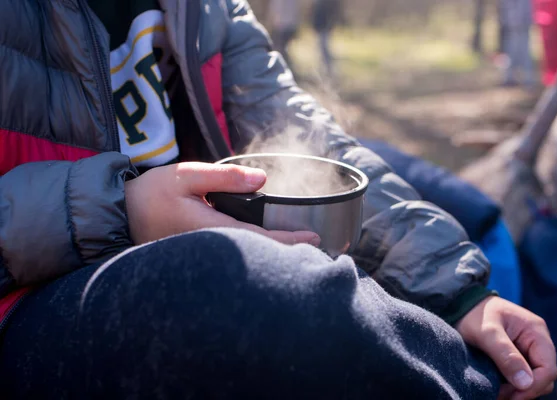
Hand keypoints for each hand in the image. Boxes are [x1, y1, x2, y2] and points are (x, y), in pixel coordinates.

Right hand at [125, 162, 320, 245]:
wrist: (119, 216)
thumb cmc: (150, 195)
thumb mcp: (185, 175)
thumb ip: (224, 176)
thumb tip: (261, 180)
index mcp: (210, 228)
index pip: (258, 238)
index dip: (289, 241)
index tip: (314, 239)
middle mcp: (210, 249)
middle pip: (257, 254)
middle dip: (286, 253)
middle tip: (315, 247)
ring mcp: (204, 256)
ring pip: (247, 257)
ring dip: (272, 253)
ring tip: (298, 246)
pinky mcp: (199, 256)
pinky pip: (233, 256)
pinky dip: (254, 251)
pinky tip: (266, 246)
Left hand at [456, 296, 556, 399]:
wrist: (461, 305)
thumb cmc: (474, 314)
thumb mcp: (486, 332)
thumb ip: (505, 355)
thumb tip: (525, 382)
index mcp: (536, 331)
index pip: (548, 367)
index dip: (534, 385)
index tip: (513, 395)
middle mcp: (537, 341)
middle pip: (544, 377)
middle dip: (525, 390)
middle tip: (501, 395)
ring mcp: (528, 350)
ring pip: (534, 380)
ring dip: (518, 390)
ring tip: (497, 393)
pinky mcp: (518, 357)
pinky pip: (522, 377)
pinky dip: (512, 386)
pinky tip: (498, 388)